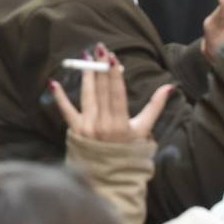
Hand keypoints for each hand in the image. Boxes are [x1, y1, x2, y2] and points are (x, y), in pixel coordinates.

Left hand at [52, 47, 174, 143]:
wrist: (111, 174)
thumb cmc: (130, 149)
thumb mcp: (144, 129)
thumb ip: (155, 106)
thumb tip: (169, 86)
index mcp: (122, 124)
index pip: (117, 94)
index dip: (114, 75)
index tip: (113, 58)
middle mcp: (103, 125)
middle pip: (101, 91)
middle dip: (101, 68)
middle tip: (99, 48)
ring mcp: (88, 127)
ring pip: (87, 95)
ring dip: (86, 75)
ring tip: (86, 56)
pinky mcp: (75, 129)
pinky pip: (66, 110)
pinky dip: (60, 97)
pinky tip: (54, 82)